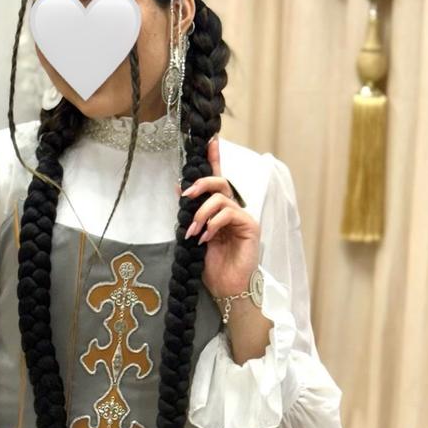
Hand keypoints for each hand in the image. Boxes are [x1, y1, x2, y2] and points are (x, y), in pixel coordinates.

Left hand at [177, 135, 260, 298]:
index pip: (217, 179)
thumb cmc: (212, 265)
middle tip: (186, 196)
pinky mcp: (249, 226)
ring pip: (221, 198)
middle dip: (201, 184)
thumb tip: (178, 187)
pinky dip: (214, 223)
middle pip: (219, 182)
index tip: (210, 140)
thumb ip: (189, 212)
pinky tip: (207, 237)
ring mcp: (242, 217)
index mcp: (220, 210)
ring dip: (201, 213)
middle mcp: (233, 209)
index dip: (214, 159)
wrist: (226, 287)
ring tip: (193, 232)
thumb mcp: (194, 235)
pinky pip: (229, 213)